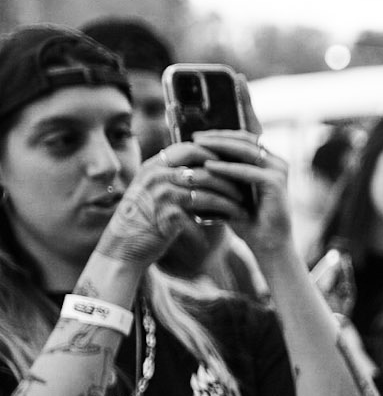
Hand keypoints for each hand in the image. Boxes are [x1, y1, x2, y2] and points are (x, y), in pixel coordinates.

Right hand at [92, 143, 247, 269]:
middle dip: (229, 182)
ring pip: (206, 195)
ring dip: (229, 204)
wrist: (122, 247)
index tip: (234, 165)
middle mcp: (155, 176)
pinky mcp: (165, 217)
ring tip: (244, 211)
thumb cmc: (145, 217)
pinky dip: (215, 222)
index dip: (215, 155)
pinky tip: (229, 226)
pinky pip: (199, 217)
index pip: (190, 149)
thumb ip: (175, 174)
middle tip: (247, 192)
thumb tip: (210, 163)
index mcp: (154, 165)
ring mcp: (159, 196)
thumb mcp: (155, 189)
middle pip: (204, 172)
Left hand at [189, 130, 294, 262]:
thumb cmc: (248, 219)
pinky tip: (209, 166)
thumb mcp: (233, 191)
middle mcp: (278, 163)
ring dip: (221, 146)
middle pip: (245, 140)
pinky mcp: (275, 183)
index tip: (197, 135)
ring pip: (246, 150)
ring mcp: (279, 172)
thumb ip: (223, 172)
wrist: (268, 244)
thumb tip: (196, 155)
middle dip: (218, 137)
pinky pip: (247, 170)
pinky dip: (227, 167)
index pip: (244, 139)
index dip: (221, 135)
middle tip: (195, 136)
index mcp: (270, 163)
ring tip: (198, 145)